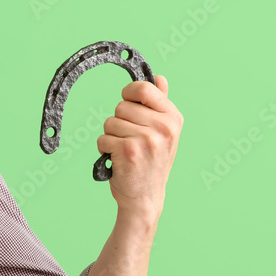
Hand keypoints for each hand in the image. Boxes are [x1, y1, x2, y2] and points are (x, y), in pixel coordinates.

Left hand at [97, 75, 183, 216]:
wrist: (145, 198)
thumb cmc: (151, 163)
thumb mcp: (163, 132)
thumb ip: (160, 104)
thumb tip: (159, 77)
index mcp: (173, 118)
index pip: (144, 87)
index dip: (129, 93)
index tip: (129, 103)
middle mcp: (164, 127)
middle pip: (121, 106)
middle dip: (119, 122)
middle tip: (131, 140)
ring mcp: (147, 139)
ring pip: (109, 122)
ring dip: (111, 137)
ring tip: (125, 152)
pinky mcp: (129, 151)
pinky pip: (102, 138)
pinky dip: (104, 149)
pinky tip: (118, 160)